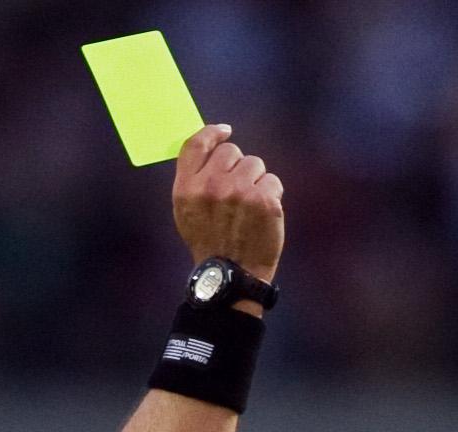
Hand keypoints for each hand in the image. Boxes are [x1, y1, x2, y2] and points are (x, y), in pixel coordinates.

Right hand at [173, 124, 283, 285]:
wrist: (232, 275)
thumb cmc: (209, 242)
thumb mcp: (185, 212)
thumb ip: (193, 179)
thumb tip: (209, 147)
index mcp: (187, 188)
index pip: (195, 144)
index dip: (212, 133)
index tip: (224, 131)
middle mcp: (211, 186)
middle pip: (231, 151)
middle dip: (237, 166)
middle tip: (237, 191)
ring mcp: (239, 192)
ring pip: (255, 163)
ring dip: (255, 180)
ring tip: (249, 207)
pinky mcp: (264, 200)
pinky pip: (272, 181)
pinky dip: (271, 195)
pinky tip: (263, 215)